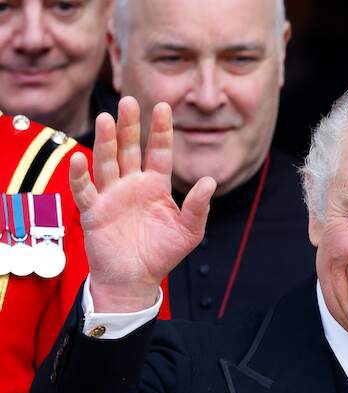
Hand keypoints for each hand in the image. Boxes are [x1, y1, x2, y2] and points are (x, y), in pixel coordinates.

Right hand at [70, 96, 214, 311]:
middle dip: (129, 126)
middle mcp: (132, 185)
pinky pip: (84, 190)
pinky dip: (80, 175)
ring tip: (106, 118)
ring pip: (107, 162)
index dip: (161, 131)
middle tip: (129, 101)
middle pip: (129, 149)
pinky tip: (80, 157)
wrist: (136, 280)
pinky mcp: (93, 211)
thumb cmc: (162, 254)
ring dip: (106, 141)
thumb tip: (210, 181)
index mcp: (155, 186)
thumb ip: (199, 207)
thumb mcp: (189, 231)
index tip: (163, 106)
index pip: (158, 152)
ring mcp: (111, 195)